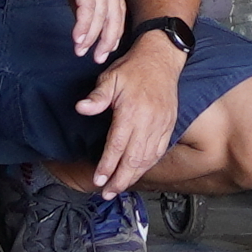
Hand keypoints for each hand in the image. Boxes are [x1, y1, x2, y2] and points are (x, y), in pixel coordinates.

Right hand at [24, 0, 127, 59]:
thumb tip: (81, 18)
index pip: (118, 8)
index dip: (114, 30)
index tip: (107, 47)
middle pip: (115, 15)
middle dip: (108, 40)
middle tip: (99, 57)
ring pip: (101, 15)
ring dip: (92, 37)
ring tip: (82, 51)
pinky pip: (87, 8)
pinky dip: (83, 27)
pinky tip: (77, 39)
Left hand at [76, 34, 187, 193]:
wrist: (162, 59)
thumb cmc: (133, 69)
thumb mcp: (110, 77)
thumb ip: (98, 97)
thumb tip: (82, 108)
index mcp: (131, 111)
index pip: (117, 146)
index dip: (108, 166)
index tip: (99, 180)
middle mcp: (148, 122)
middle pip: (134, 159)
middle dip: (120, 179)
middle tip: (107, 192)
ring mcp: (161, 125)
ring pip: (147, 159)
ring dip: (133, 176)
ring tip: (120, 188)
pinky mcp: (169, 125)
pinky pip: (159, 152)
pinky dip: (148, 165)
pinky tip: (138, 172)